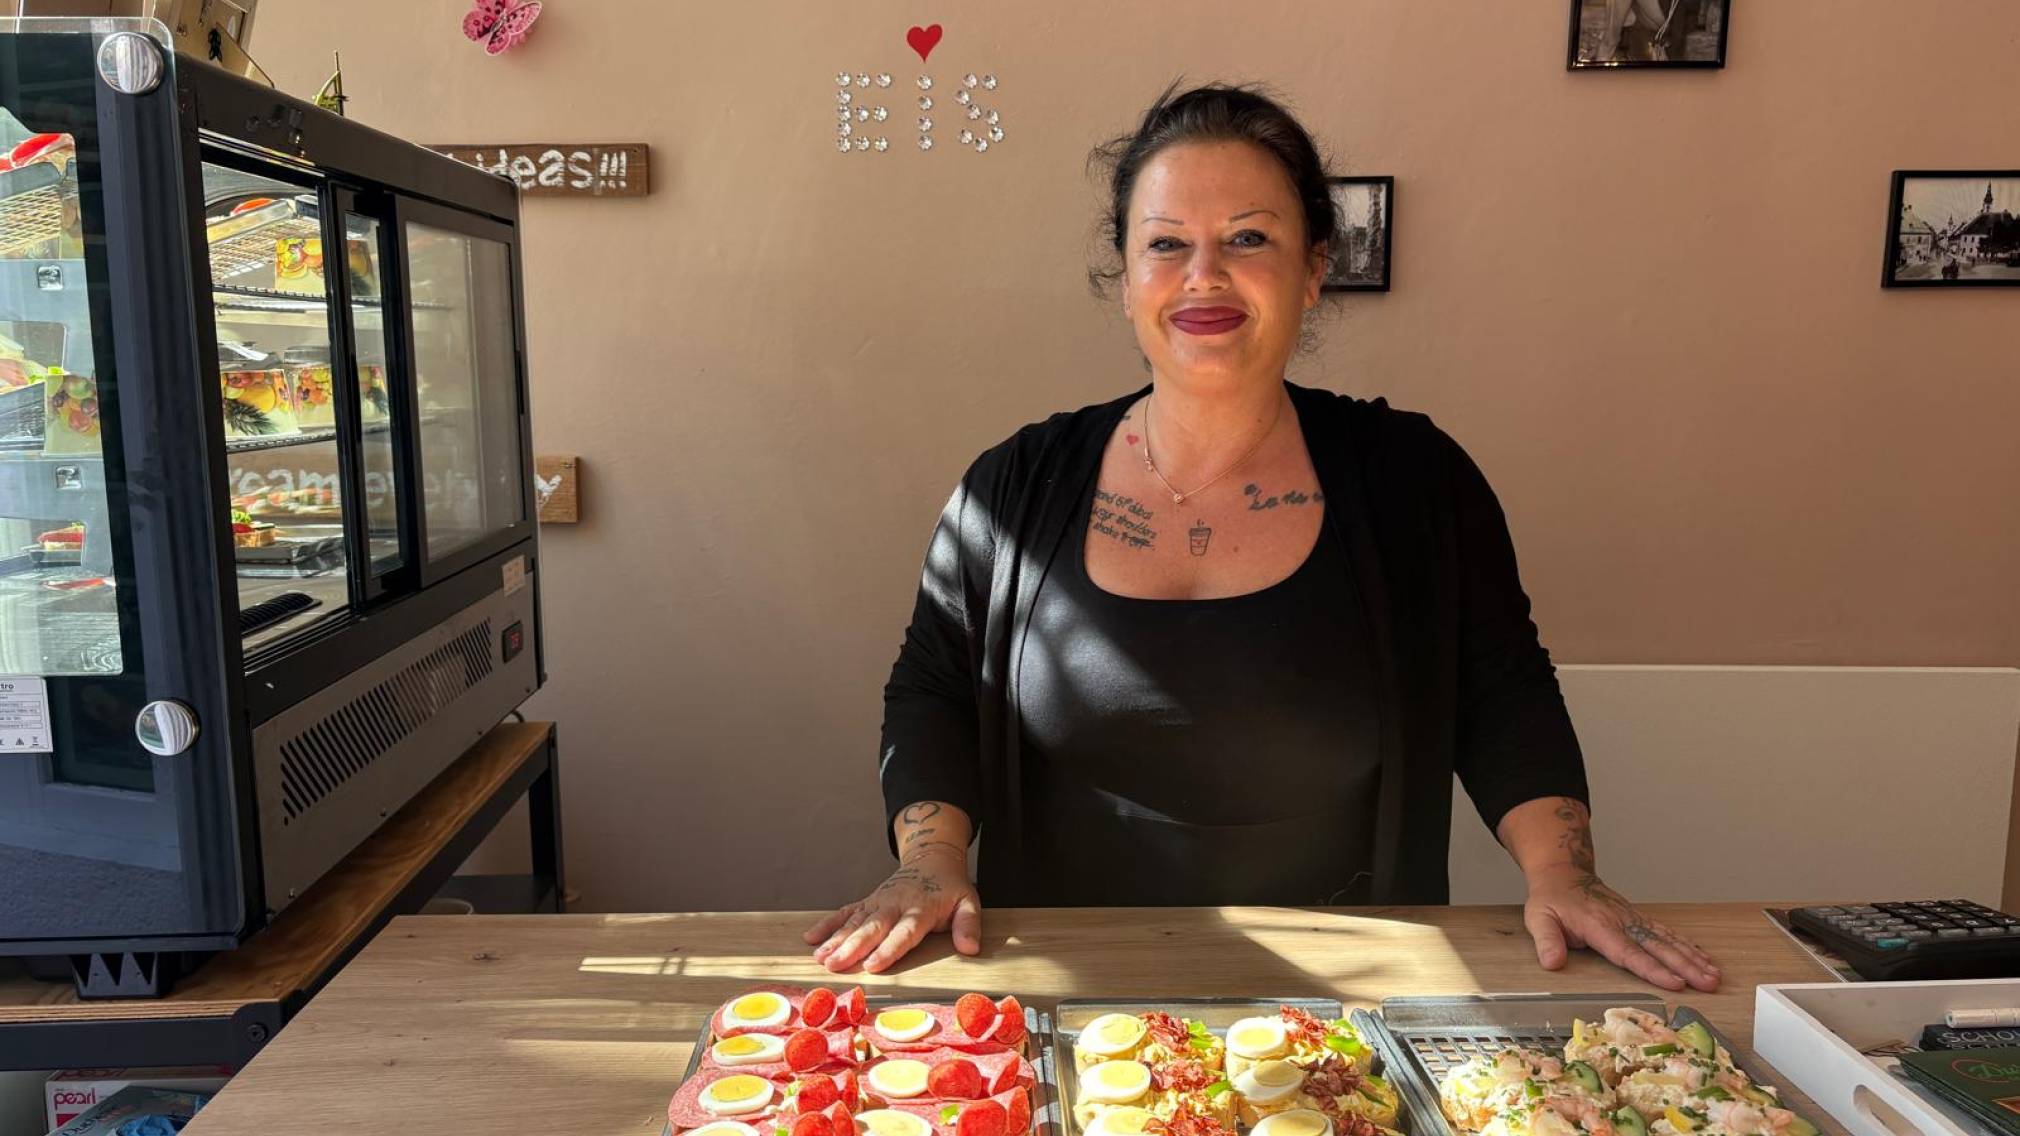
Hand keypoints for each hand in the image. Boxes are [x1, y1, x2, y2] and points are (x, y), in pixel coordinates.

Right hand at [801, 844, 981, 973]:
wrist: (931, 857)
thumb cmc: (951, 887)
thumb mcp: (968, 902)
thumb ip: (969, 924)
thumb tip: (971, 949)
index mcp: (920, 908)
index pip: (904, 932)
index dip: (888, 949)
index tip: (872, 965)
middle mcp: (895, 904)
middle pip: (872, 928)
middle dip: (852, 948)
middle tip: (834, 965)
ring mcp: (878, 902)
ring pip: (854, 922)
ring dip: (835, 940)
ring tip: (819, 958)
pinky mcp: (868, 901)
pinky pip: (845, 912)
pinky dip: (828, 924)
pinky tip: (810, 938)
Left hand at [1523, 864, 1721, 991]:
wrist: (1563, 872)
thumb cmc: (1551, 898)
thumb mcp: (1538, 918)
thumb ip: (1546, 941)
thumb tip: (1552, 963)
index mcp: (1599, 926)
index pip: (1629, 952)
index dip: (1652, 969)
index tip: (1675, 983)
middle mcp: (1622, 922)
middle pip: (1658, 947)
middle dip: (1686, 967)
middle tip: (1709, 983)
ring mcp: (1633, 919)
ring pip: (1668, 940)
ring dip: (1692, 958)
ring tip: (1714, 976)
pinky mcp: (1638, 918)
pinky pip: (1666, 932)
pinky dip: (1686, 945)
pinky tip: (1703, 957)